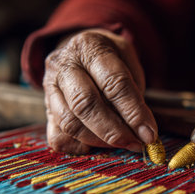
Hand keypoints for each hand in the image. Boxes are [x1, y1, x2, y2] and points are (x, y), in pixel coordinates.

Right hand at [43, 29, 156, 154]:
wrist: (80, 54)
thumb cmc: (110, 62)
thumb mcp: (128, 63)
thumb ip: (134, 94)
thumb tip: (142, 132)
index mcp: (90, 46)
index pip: (114, 83)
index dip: (133, 112)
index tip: (149, 134)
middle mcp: (64, 64)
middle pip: (86, 104)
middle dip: (114, 131)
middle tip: (134, 143)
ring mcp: (49, 86)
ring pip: (70, 122)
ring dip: (99, 140)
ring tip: (121, 143)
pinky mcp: (45, 108)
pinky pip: (58, 137)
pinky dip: (79, 147)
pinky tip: (97, 145)